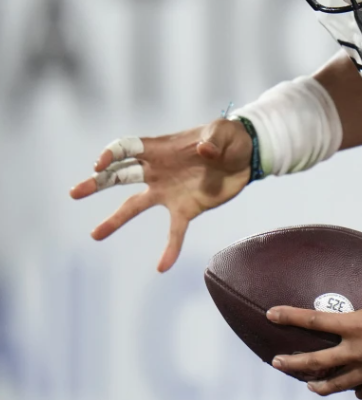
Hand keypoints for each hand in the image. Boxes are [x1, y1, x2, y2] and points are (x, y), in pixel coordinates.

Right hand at [69, 119, 253, 271]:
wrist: (247, 156)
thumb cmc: (230, 138)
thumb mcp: (223, 132)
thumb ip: (213, 140)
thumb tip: (204, 150)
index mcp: (162, 148)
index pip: (128, 148)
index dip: (112, 154)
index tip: (100, 165)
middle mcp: (158, 171)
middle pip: (120, 175)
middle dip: (97, 183)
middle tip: (75, 192)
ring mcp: (169, 192)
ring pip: (135, 205)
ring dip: (116, 219)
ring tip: (95, 235)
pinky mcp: (186, 208)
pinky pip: (174, 231)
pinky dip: (169, 248)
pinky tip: (162, 266)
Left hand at [268, 238, 361, 399]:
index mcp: (358, 325)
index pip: (314, 321)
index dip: (289, 317)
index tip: (271, 315)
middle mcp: (359, 351)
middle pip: (315, 363)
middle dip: (292, 363)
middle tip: (277, 362)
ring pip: (336, 384)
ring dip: (321, 384)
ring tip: (311, 385)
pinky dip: (358, 388)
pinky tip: (357, 387)